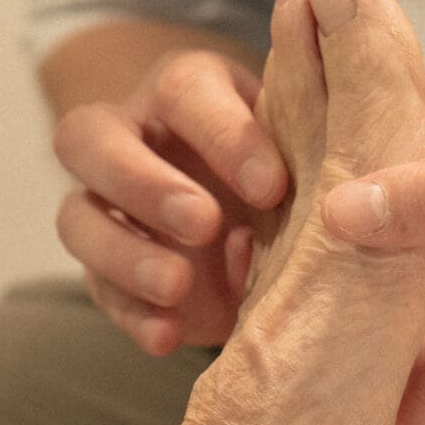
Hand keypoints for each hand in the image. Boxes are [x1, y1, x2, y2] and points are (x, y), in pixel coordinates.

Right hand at [53, 21, 296, 353]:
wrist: (277, 230)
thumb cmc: (296, 173)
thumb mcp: (309, 151)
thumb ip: (315, 155)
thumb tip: (350, 189)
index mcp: (188, 91)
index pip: (182, 90)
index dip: (222, 134)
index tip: (273, 187)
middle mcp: (131, 137)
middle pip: (88, 135)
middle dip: (143, 181)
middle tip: (204, 223)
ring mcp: (106, 205)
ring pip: (74, 215)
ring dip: (123, 251)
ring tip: (177, 285)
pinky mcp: (104, 271)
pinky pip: (96, 288)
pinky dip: (132, 313)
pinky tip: (169, 334)